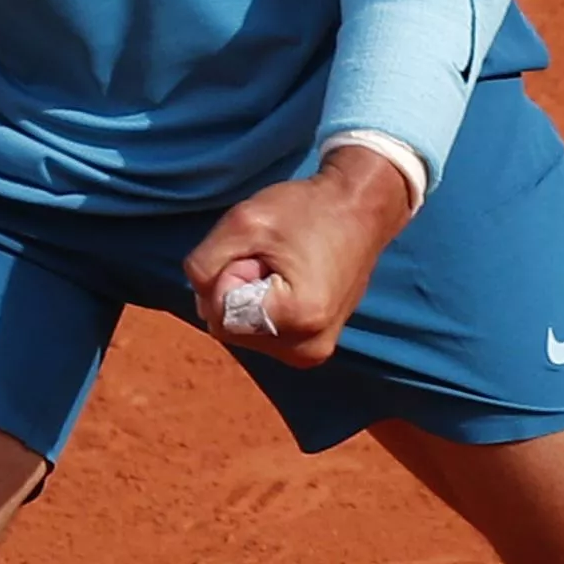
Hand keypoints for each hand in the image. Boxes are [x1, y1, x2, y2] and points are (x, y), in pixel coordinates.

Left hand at [184, 144, 418, 366]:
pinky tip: (287, 283)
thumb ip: (202, 266)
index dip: (231, 273)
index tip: (263, 253)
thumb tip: (204, 300)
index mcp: (298, 317)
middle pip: (227, 327)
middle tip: (271, 258)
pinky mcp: (311, 349)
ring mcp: (311, 353)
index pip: (220, 312)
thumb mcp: (242, 222)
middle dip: (235, 288)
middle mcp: (307, 348)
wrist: (361, 210)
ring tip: (283, 268)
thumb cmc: (306, 210)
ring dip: (246, 297)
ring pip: (239, 332)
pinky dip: (259, 307)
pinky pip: (258, 333)